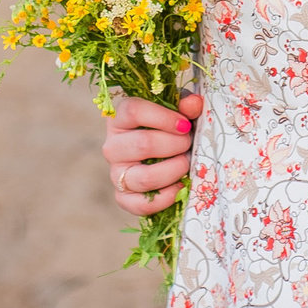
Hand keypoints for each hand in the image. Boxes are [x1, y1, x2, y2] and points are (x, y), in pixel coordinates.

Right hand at [103, 92, 201, 214]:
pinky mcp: (123, 197)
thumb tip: (195, 103)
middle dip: (175, 145)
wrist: (159, 155)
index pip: (134, 111)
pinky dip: (166, 198)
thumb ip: (185, 105)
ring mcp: (116, 174)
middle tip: (189, 143)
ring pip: (144, 177)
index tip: (185, 124)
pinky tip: (180, 186)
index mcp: (120, 118)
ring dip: (174, 170)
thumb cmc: (167, 128)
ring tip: (186, 163)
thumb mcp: (175, 111)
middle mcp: (112, 146)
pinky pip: (141, 204)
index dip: (163, 117)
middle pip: (143, 145)